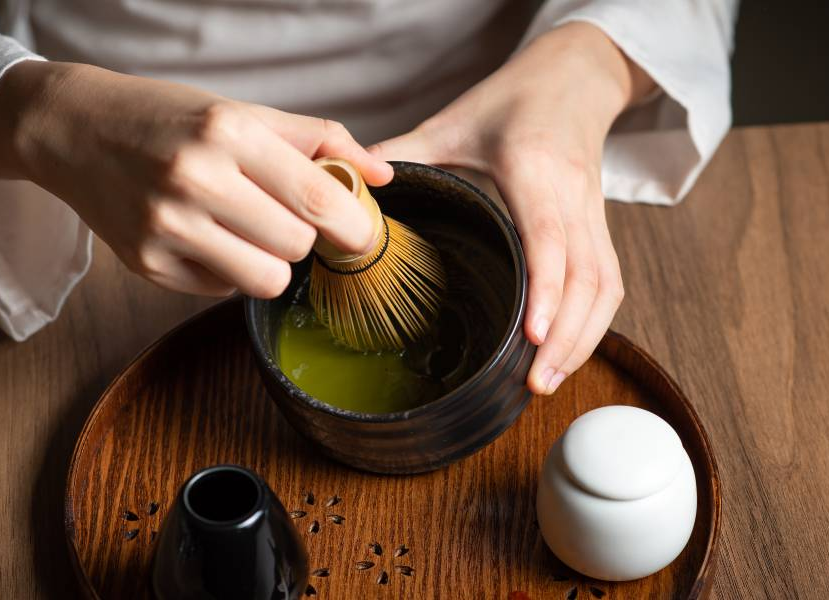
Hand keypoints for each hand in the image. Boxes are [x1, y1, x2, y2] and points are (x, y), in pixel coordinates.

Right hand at [0, 61, 392, 297]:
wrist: (75, 131)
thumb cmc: (168, 120)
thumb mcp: (243, 113)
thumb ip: (319, 140)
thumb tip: (381, 175)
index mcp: (227, 134)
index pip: (314, 196)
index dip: (351, 225)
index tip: (361, 234)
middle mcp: (194, 181)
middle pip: (296, 246)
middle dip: (303, 237)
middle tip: (283, 217)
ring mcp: (166, 228)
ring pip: (266, 280)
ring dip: (271, 262)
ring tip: (249, 233)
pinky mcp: (147, 266)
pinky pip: (224, 290)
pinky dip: (228, 271)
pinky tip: (206, 238)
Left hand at [370, 23, 653, 393]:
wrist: (575, 76)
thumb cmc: (513, 98)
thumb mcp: (451, 120)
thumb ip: (402, 153)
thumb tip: (353, 192)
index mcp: (533, 167)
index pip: (548, 236)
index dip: (545, 289)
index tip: (532, 337)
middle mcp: (572, 195)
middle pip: (588, 277)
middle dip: (568, 337)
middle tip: (535, 384)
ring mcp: (593, 212)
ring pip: (607, 286)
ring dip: (585, 339)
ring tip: (549, 381)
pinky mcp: (600, 226)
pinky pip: (609, 282)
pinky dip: (593, 323)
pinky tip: (567, 351)